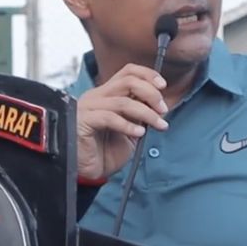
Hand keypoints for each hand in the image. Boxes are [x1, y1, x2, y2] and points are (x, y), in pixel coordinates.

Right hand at [76, 63, 168, 180]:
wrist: (89, 173)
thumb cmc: (106, 152)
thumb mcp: (131, 129)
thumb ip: (141, 115)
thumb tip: (160, 104)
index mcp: (107, 94)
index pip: (128, 72)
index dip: (148, 75)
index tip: (163, 87)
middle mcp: (96, 96)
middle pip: (128, 81)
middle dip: (151, 94)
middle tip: (163, 110)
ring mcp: (88, 107)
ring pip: (123, 101)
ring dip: (146, 113)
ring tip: (158, 125)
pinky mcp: (83, 121)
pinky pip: (109, 118)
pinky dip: (128, 125)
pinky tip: (139, 134)